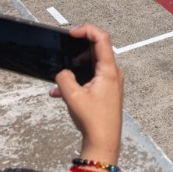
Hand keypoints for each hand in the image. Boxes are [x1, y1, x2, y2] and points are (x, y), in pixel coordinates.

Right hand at [50, 24, 123, 163]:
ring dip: (75, 66)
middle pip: (97, 49)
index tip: (71, 34)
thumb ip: (64, 78)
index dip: (86, 30)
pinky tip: (59, 92)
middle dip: (77, 49)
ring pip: (91, 64)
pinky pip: (90, 78)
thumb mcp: (72, 96)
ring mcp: (110, 82)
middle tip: (63, 53)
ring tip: (61, 77)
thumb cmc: (94, 120)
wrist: (104, 142)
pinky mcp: (106, 91)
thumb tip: (62, 72)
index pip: (101, 38)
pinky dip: (77, 80)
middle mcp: (113, 73)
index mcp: (109, 70)